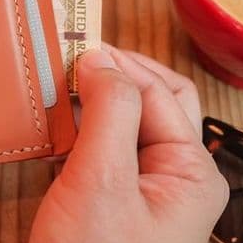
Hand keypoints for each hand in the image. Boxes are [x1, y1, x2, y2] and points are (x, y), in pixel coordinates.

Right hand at [30, 46, 228, 242]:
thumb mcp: (102, 182)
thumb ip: (109, 114)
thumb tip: (101, 59)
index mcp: (191, 172)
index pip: (157, 91)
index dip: (116, 63)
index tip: (73, 41)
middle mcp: (175, 177)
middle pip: (149, 102)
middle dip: (111, 77)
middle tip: (70, 59)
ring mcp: (145, 190)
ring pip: (122, 125)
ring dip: (89, 105)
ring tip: (56, 89)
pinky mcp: (114, 201)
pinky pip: (101, 150)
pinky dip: (77, 133)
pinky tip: (52, 130)